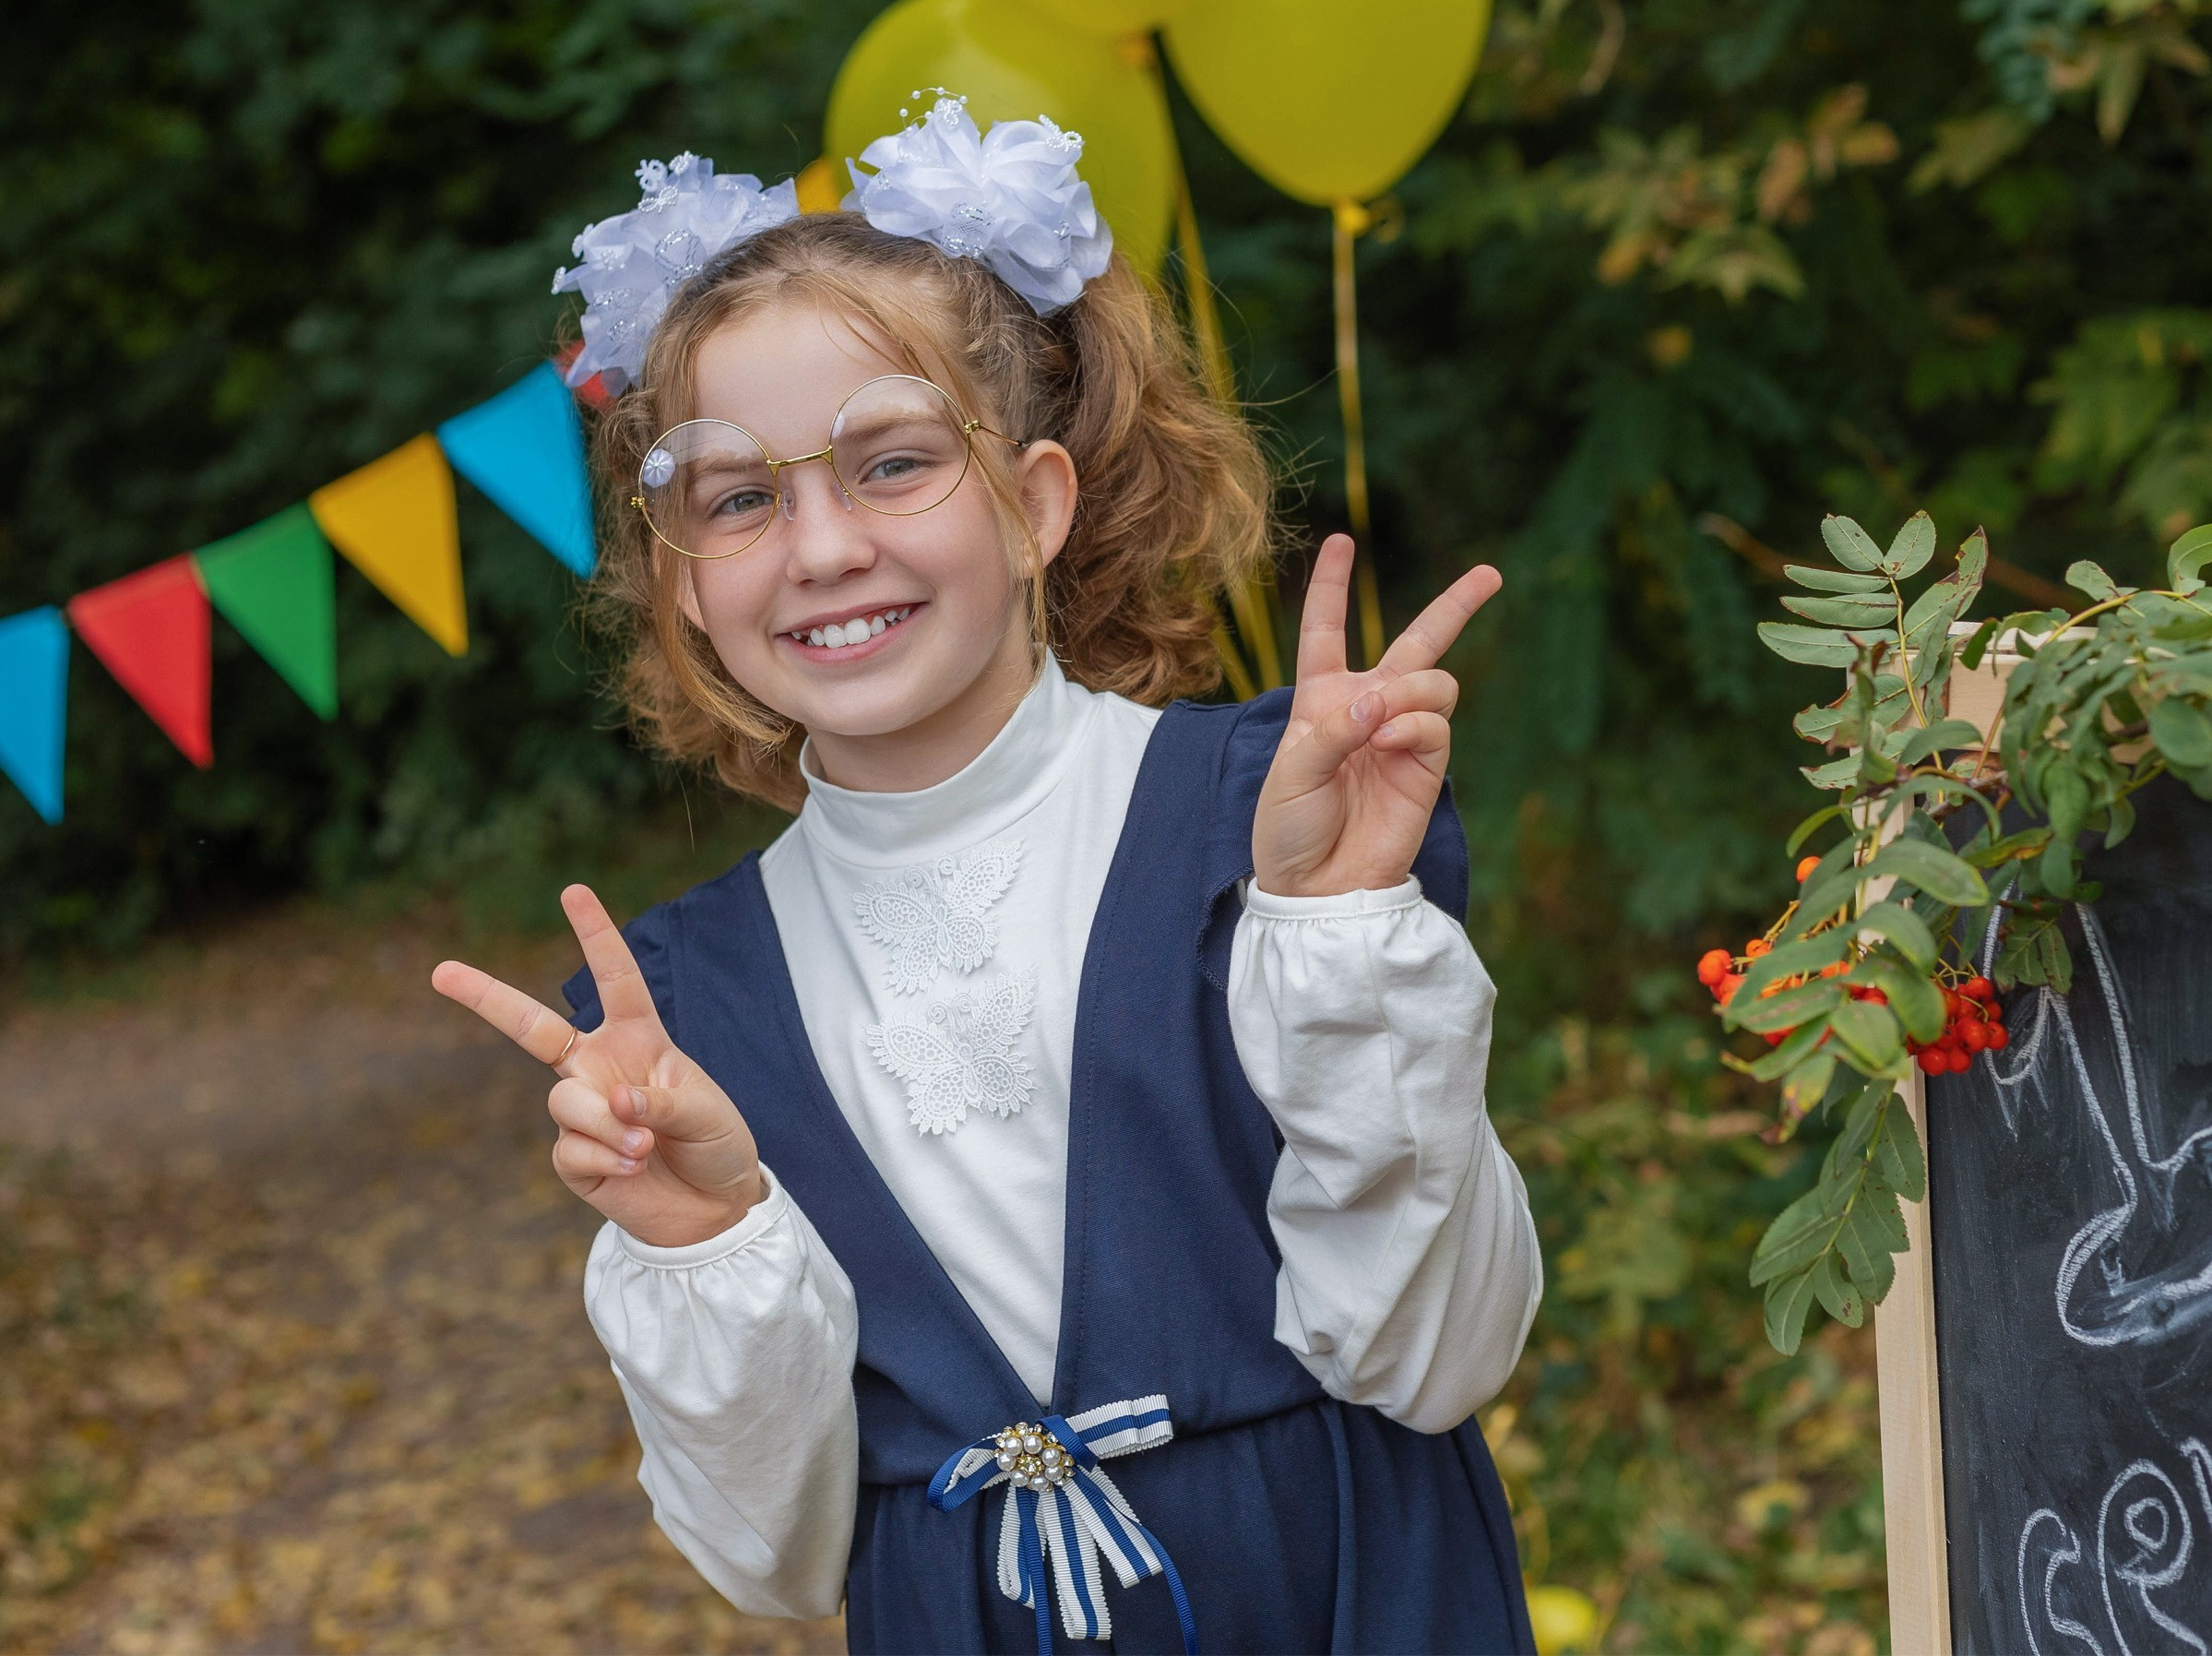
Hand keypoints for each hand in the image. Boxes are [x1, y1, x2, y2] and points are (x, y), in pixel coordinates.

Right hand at [430, 884, 762, 1248]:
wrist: (714, 1209)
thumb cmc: (717, 1146)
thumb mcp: (707, 1113)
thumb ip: (662, 1100)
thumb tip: (612, 1099)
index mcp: (638, 1038)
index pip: (615, 978)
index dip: (595, 935)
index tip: (572, 892)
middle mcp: (599, 1066)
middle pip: (532, 1026)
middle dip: (485, 997)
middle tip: (440, 971)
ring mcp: (582, 1111)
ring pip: (564, 1101)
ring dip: (606, 1124)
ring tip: (645, 1147)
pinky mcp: (573, 1158)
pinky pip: (569, 1148)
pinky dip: (605, 1158)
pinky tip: (633, 1169)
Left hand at [1252, 534, 1501, 898]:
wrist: (1317, 888)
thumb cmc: (1288, 830)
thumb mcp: (1289, 773)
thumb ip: (1334, 729)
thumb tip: (1382, 700)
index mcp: (1319, 700)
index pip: (1325, 631)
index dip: (1331, 587)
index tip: (1341, 541)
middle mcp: (1365, 708)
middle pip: (1417, 642)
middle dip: (1456, 606)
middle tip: (1491, 573)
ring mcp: (1400, 735)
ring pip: (1433, 681)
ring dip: (1409, 692)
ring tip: (1381, 728)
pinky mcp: (1426, 767)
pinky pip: (1435, 722)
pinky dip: (1413, 725)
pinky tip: (1390, 743)